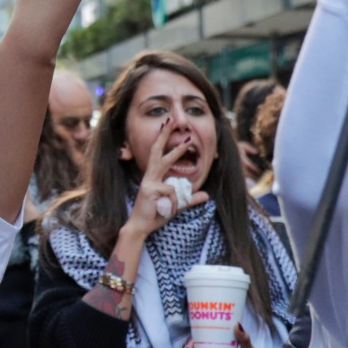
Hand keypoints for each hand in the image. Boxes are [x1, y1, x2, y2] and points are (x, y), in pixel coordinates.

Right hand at [121, 121, 206, 243]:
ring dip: (179, 158)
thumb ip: (190, 199)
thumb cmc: (155, 214)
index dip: (163, 139)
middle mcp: (150, 176)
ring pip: (168, 168)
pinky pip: (173, 193)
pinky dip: (176, 204)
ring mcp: (149, 182)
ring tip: (189, 144)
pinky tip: (169, 211)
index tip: (168, 125)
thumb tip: (206, 194)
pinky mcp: (150, 190)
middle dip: (164, 135)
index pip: (159, 154)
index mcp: (154, 176)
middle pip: (157, 151)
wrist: (140, 227)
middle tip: (171, 120)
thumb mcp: (177, 205)